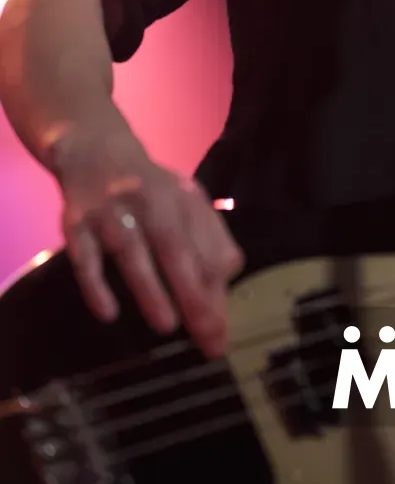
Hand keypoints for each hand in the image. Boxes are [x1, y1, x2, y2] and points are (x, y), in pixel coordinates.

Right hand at [48, 110, 243, 358]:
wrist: (94, 148)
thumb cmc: (149, 186)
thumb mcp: (185, 200)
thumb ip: (209, 235)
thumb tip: (231, 274)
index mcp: (181, 198)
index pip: (205, 246)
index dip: (215, 286)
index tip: (224, 327)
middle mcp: (148, 201)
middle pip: (175, 249)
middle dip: (193, 294)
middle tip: (207, 335)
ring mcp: (110, 211)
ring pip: (132, 252)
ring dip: (150, 289)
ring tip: (168, 326)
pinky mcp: (75, 223)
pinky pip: (84, 258)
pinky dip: (95, 285)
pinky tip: (108, 313)